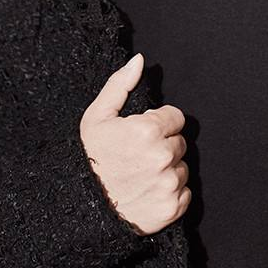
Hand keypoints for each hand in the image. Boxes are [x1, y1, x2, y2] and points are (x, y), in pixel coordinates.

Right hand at [79, 52, 190, 235]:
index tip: (142, 134)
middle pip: (179, 142)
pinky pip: (185, 194)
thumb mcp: (97, 116)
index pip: (175, 117)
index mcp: (147, 130)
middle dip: (163, 145)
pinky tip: (149, 192)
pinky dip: (171, 194)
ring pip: (182, 168)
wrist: (83, 207)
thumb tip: (139, 60)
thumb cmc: (89, 157)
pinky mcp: (172, 208)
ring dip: (168, 170)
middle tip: (139, 155)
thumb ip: (120, 85)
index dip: (158, 123)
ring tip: (141, 175)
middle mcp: (162, 156)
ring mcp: (168, 183)